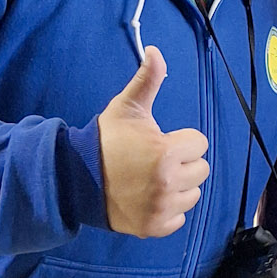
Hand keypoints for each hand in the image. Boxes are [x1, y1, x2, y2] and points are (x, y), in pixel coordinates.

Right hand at [97, 48, 209, 237]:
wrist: (76, 179)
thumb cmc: (105, 141)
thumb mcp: (127, 107)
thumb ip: (147, 79)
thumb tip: (155, 50)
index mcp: (166, 153)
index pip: (199, 143)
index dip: (180, 139)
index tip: (159, 141)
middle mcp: (167, 183)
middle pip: (200, 170)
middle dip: (182, 162)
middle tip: (154, 160)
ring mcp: (161, 208)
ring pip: (193, 194)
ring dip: (178, 187)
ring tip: (151, 179)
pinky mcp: (154, 227)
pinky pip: (179, 219)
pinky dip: (168, 211)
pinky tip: (149, 198)